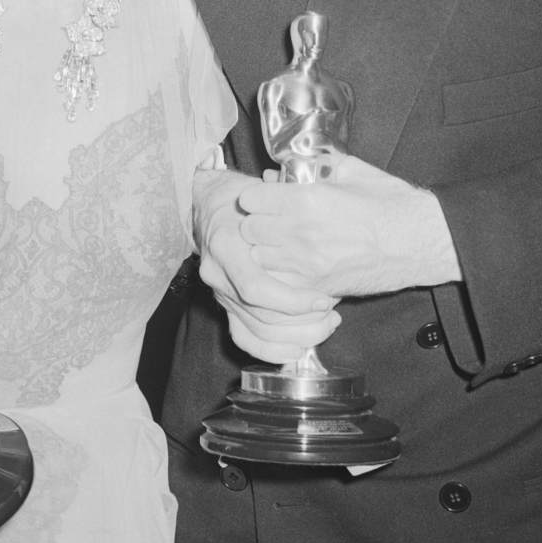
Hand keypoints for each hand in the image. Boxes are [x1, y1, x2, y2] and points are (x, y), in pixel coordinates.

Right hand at [193, 169, 340, 362]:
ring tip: (325, 326)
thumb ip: (288, 207)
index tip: (326, 298)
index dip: (293, 300)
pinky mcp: (224, 305)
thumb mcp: (265, 191)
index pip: (256, 288)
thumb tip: (329, 220)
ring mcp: (219, 292)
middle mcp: (218, 274)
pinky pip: (244, 338)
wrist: (209, 202)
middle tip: (333, 314)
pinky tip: (298, 349)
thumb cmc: (245, 195)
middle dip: (303, 321)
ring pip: (256, 331)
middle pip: (260, 315)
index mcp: (225, 245)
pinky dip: (272, 350)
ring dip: (295, 336)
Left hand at [236, 153, 461, 298]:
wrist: (420, 242)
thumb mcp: (351, 170)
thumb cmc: (391, 203)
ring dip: (264, 249)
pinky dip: (279, 275)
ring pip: (259, 259)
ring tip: (276, 243)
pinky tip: (291, 266)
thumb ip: (312, 167)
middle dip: (255, 222)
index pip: (252, 199)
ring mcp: (308, 265)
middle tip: (267, 219)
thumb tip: (282, 172)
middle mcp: (301, 234)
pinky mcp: (318, 287)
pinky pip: (280, 284)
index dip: (255, 195)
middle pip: (250, 230)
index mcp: (307, 200)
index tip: (262, 196)